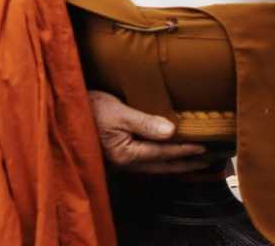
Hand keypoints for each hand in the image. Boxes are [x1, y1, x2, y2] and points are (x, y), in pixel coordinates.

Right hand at [87, 90, 208, 173]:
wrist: (66, 111)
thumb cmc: (91, 109)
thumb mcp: (119, 113)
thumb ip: (145, 123)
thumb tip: (172, 132)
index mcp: (126, 153)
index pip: (163, 153)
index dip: (185, 150)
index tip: (204, 147)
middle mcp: (124, 161)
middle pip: (162, 165)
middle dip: (186, 163)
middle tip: (209, 160)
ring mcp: (121, 160)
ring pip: (155, 165)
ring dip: (176, 162)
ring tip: (195, 159)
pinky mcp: (118, 153)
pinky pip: (146, 160)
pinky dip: (163, 158)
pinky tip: (169, 153)